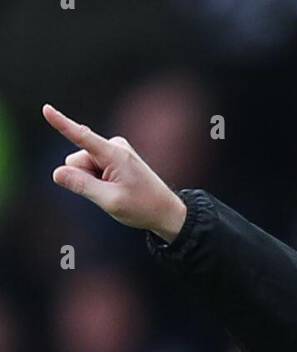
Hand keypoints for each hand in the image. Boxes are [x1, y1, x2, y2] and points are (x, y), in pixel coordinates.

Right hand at [42, 104, 186, 242]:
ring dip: (93, 181)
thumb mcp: (110, 201)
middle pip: (77, 160)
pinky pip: (93, 167)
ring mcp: (114, 151)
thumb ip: (82, 186)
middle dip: (84, 178)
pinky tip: (117, 187)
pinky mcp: (114, 157)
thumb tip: (57, 173)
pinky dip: (99, 180)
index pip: (81, 137)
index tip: (46, 109)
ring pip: (83, 165)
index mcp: (114, 154)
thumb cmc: (142, 207)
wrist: (165, 211)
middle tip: (109, 192)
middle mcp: (113, 146)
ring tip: (116, 191)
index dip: (62, 123)